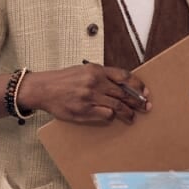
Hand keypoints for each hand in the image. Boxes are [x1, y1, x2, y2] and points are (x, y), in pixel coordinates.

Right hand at [18, 63, 149, 124]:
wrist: (43, 89)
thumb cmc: (64, 80)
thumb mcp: (84, 70)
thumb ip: (102, 76)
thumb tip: (123, 84)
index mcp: (96, 70)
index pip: (124, 76)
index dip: (138, 85)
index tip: (145, 91)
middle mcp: (94, 82)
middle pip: (123, 93)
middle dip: (137, 101)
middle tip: (146, 107)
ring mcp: (89, 97)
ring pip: (117, 106)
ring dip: (128, 113)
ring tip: (132, 117)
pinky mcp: (83, 110)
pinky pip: (105, 115)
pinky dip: (110, 116)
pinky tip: (112, 117)